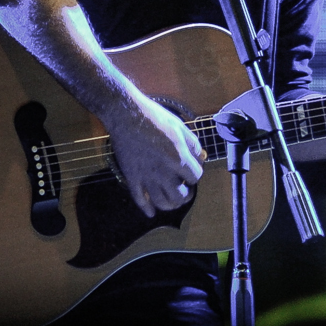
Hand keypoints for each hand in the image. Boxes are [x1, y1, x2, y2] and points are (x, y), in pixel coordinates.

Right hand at [103, 94, 206, 217]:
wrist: (125, 114)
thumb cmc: (154, 117)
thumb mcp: (180, 126)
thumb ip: (192, 144)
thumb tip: (200, 158)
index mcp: (177, 158)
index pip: (195, 177)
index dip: (195, 174)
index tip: (191, 169)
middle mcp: (163, 171)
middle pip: (180, 197)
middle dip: (186, 195)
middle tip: (184, 188)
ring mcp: (146, 177)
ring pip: (162, 203)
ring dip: (170, 204)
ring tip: (172, 197)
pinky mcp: (132, 178)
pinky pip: (140, 200)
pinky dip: (147, 209)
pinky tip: (151, 212)